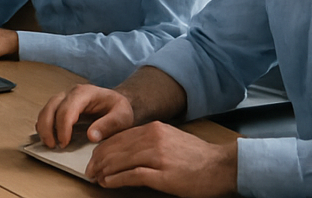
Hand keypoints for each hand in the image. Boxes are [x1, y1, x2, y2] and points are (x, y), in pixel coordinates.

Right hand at [36, 83, 135, 149]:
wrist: (116, 102)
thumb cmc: (119, 109)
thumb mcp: (122, 117)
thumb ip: (108, 125)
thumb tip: (91, 136)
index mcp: (84, 93)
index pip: (67, 109)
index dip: (63, 127)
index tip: (64, 144)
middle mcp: (70, 93)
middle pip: (51, 107)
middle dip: (48, 127)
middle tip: (52, 146)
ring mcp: (64, 99)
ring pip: (46, 109)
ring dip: (44, 127)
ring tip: (49, 144)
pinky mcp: (60, 106)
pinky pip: (47, 113)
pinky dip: (44, 125)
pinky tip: (48, 137)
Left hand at [85, 122, 236, 196]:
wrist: (222, 166)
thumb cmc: (198, 157)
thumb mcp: (171, 139)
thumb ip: (149, 141)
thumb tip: (126, 151)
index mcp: (153, 129)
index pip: (118, 137)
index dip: (102, 149)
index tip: (94, 159)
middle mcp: (153, 138)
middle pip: (115, 148)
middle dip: (98, 160)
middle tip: (89, 171)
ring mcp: (157, 156)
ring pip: (120, 160)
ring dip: (104, 170)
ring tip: (95, 178)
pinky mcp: (163, 174)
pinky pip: (132, 175)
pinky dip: (116, 179)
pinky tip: (107, 182)